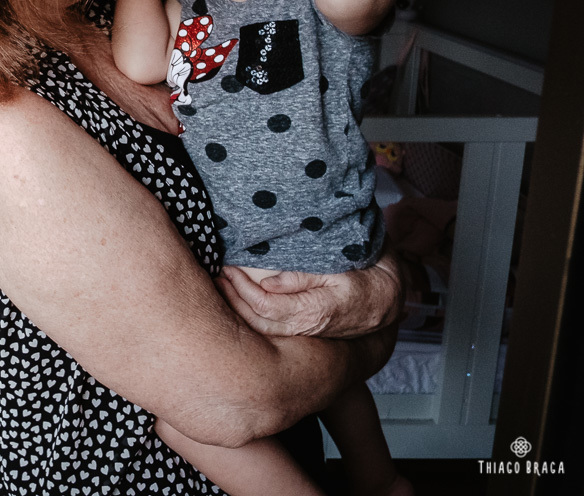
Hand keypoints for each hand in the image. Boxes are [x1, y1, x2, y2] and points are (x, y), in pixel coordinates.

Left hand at [215, 245, 404, 338]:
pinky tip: (237, 298)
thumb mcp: (338, 268)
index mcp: (315, 311)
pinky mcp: (301, 332)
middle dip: (233, 299)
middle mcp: (307, 328)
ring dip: (238, 307)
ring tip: (222, 285)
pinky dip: (249, 314)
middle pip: (257, 321)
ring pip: (261, 329)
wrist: (386, 302)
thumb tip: (269, 282)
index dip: (242, 288)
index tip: (229, 269)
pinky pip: (268, 328)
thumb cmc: (363, 277)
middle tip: (217, 276)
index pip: (266, 305)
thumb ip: (303, 276)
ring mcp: (304, 334)